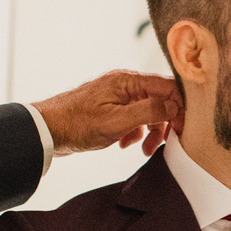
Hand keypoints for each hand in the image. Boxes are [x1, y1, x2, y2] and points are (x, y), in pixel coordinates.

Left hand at [32, 70, 181, 157]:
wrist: (47, 131)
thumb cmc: (77, 124)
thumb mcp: (117, 122)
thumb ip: (148, 111)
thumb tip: (174, 106)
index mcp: (128, 81)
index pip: (168, 87)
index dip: (180, 108)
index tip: (183, 129)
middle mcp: (125, 84)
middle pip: (161, 100)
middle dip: (165, 124)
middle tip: (164, 144)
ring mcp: (118, 95)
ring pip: (149, 111)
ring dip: (151, 131)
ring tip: (143, 149)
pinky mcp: (112, 107)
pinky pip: (135, 117)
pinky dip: (136, 132)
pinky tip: (126, 143)